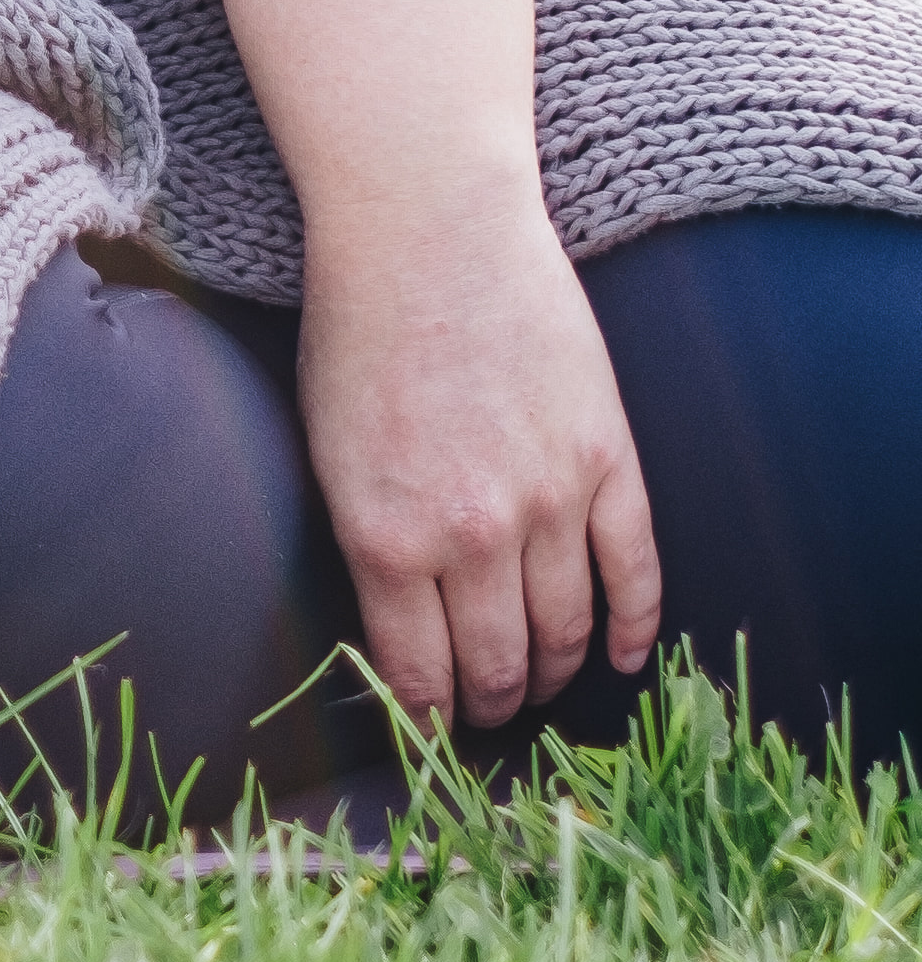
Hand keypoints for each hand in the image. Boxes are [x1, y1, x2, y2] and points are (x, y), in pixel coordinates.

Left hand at [211, 0, 662, 728]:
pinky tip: (625, 656)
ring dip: (558, 674)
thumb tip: (391, 626)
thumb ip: (366, 541)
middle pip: (501, 665)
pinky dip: (635, 627)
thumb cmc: (354, 328)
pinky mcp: (607, 461)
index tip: (436, 734)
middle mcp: (473, 534)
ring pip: (568, 631)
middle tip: (492, 717)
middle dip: (495, 705)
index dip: (433, 720)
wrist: (423, 227)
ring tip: (546, 687)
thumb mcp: (327, 446)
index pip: (422, 675)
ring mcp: (550, 500)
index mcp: (389, 537)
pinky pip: (635, 571)